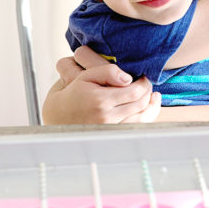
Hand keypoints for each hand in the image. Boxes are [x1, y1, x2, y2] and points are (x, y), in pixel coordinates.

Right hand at [42, 47, 159, 124]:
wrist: (57, 117)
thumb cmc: (70, 95)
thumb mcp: (84, 77)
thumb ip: (107, 72)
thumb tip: (128, 77)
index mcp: (101, 100)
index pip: (135, 90)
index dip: (144, 82)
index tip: (143, 76)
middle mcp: (107, 117)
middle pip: (140, 103)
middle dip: (147, 91)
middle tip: (147, 83)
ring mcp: (110, 128)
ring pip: (141, 117)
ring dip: (150, 105)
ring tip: (152, 95)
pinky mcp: (112, 135)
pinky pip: (135, 127)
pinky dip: (146, 117)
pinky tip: (149, 108)